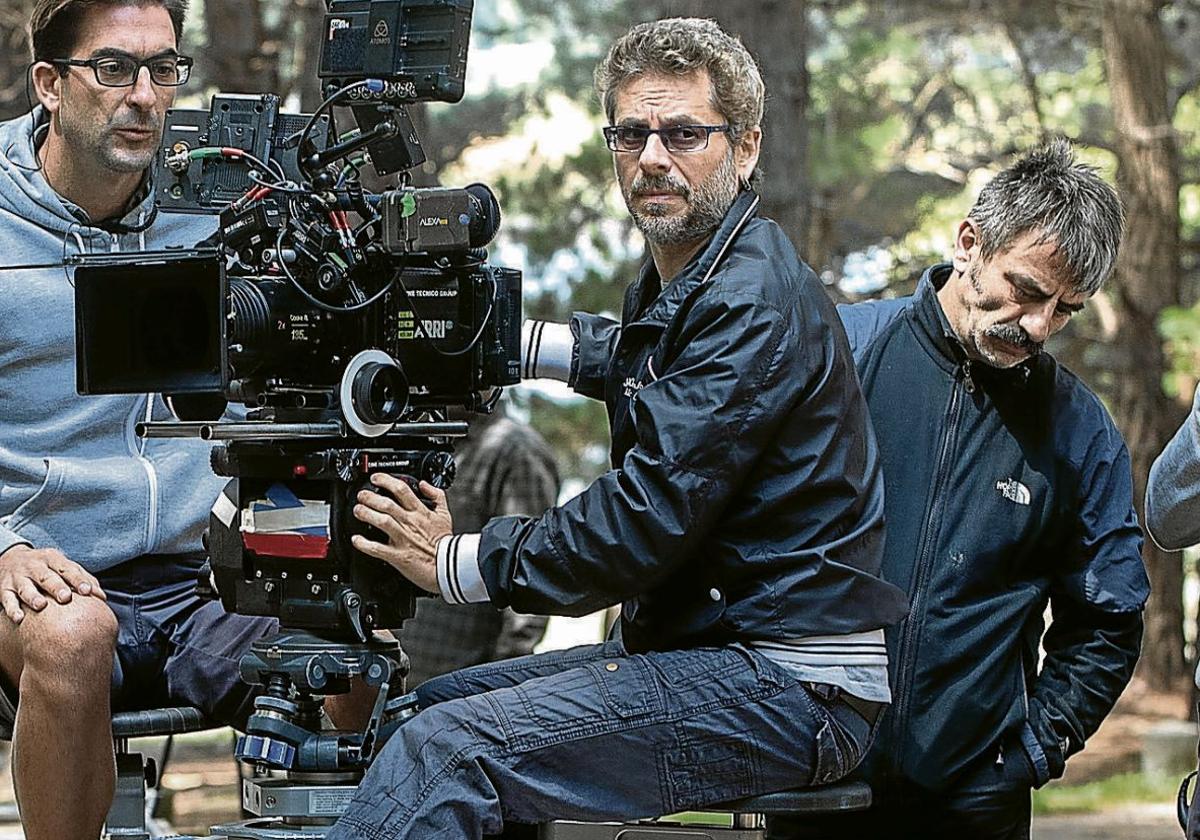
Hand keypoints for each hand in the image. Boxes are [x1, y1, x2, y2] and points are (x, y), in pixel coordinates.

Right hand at [0, 545, 105, 623]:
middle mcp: (35, 566)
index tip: (88, 591)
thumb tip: (102, 597)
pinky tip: (19, 618)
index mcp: (53, 559)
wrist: (8, 559)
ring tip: (40, 606)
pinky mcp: (3, 589)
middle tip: (66, 597)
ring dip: (33, 597)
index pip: (67, 569)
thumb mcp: (62, 566)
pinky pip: (7, 599)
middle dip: (56, 587)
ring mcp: (18, 578)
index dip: (78, 580)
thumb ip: (81, 578)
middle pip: (46, 577)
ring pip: (26, 587)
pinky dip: (12, 609)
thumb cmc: (46, 567)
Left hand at [351, 475, 452, 593]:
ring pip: (381, 521)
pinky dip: (364, 544)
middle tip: (361, 495)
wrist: (449, 566)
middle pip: (386, 504)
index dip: (386, 481)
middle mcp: (410, 523)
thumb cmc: (445, 543)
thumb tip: (425, 484)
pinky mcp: (398, 556)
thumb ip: (436, 496)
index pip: (401, 490)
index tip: (376, 478)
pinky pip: (377, 549)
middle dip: (370, 497)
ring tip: (358, 510)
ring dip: (366, 514)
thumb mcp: (445, 514)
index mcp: (420, 512)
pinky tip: (356, 539)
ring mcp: (403, 539)